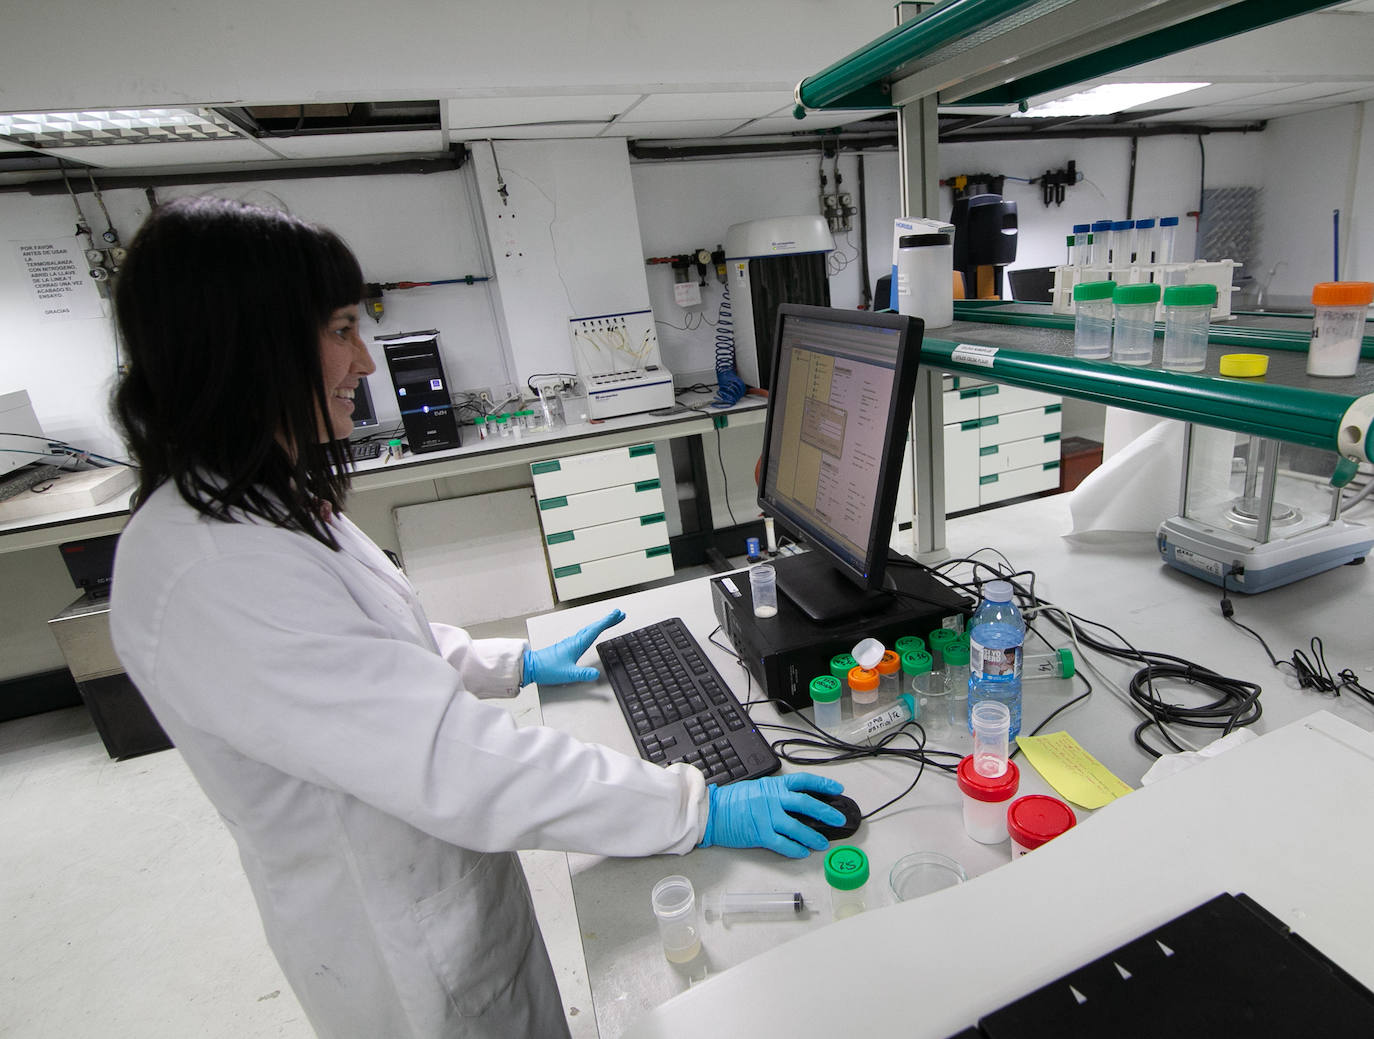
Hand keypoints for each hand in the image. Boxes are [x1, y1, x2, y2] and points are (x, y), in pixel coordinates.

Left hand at [521, 609, 625, 685]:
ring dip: (601, 624)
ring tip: (610, 621)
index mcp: (577, 644)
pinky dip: (593, 630)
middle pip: (594, 627)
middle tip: (619, 614)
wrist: (531, 666)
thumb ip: (583, 674)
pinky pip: (584, 634)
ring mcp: (571, 642)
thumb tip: (596, 674)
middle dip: (608, 620)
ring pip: (589, 629)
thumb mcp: (568, 674)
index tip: (617, 614)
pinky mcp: (568, 646)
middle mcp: (575, 640)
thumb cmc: (546, 669)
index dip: (608, 621)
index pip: (596, 630)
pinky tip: (593, 632)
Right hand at [699, 773, 845, 858]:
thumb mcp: (757, 788)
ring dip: (813, 836)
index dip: (823, 785)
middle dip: (826, 812)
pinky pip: (783, 843)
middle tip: (839, 819)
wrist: (713, 811)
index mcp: (773, 786)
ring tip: (823, 843)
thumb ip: (776, 793)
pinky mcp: (760, 834)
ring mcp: (767, 817)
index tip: (837, 789)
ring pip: (798, 827)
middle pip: (806, 804)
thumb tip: (797, 801)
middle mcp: (773, 799)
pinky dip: (795, 849)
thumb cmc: (733, 800)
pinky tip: (803, 852)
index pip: (803, 782)